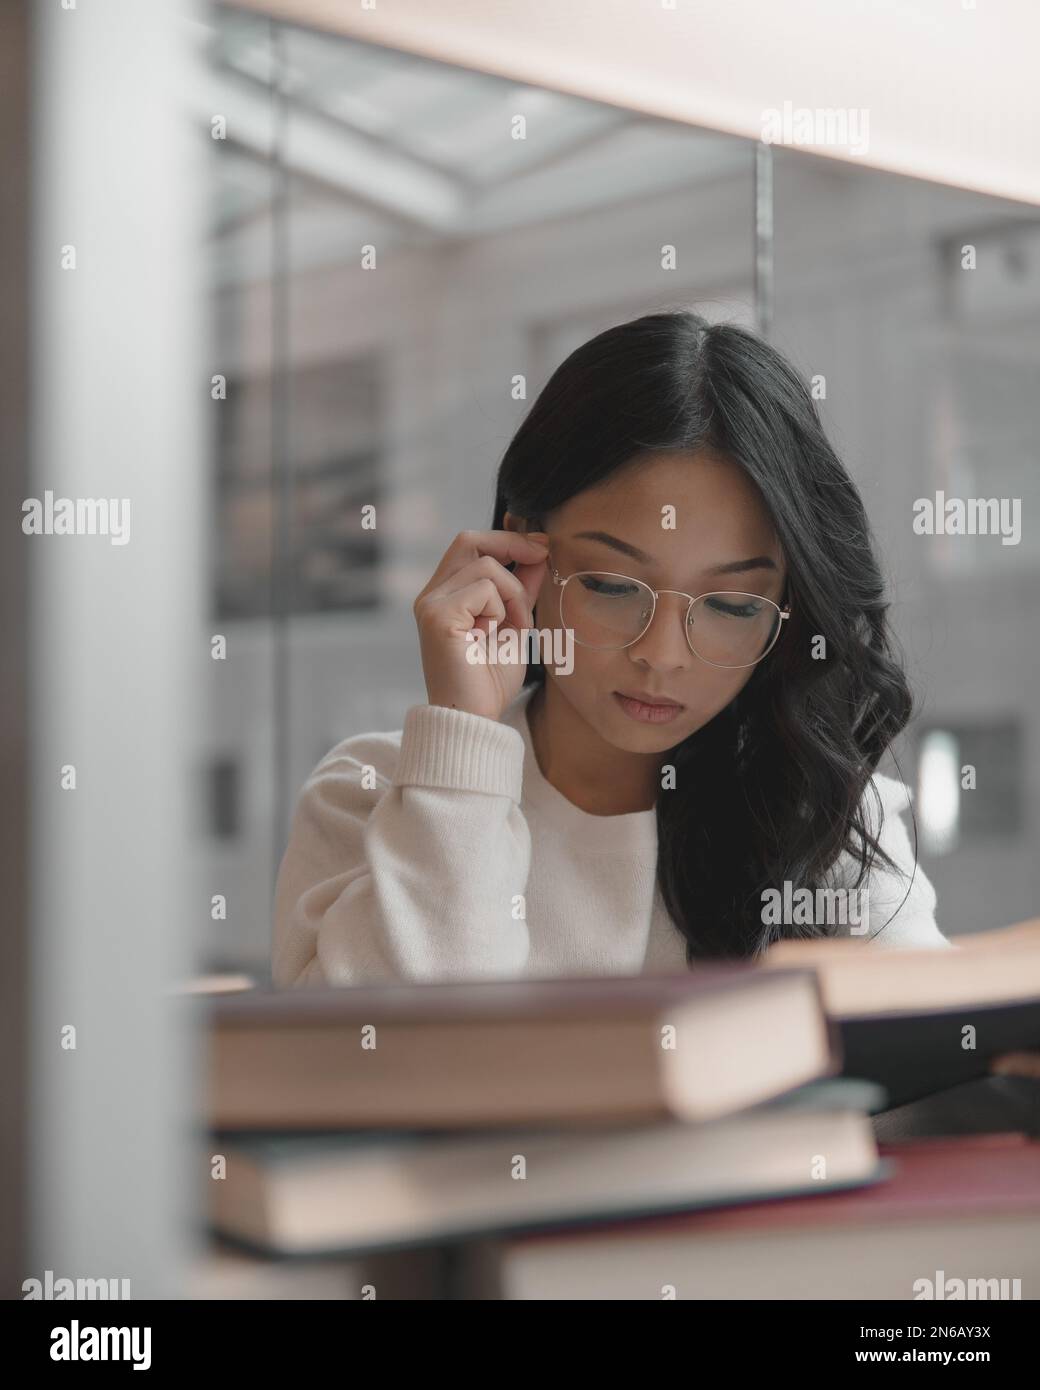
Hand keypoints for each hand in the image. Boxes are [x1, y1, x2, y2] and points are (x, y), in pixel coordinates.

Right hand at [413, 529, 549, 721]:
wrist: (473, 719)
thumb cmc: (489, 681)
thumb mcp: (514, 625)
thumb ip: (521, 588)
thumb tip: (539, 551)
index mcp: (445, 595)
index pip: (470, 545)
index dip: (507, 539)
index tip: (542, 547)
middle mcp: (431, 595)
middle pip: (469, 540)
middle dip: (511, 544)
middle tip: (542, 556)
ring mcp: (430, 604)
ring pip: (485, 566)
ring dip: (513, 593)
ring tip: (513, 626)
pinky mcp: (437, 616)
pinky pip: (483, 590)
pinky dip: (501, 609)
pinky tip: (493, 635)